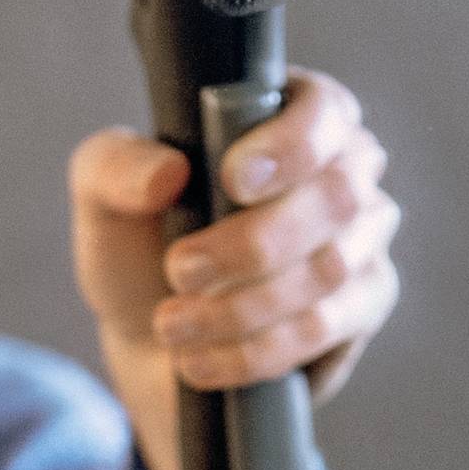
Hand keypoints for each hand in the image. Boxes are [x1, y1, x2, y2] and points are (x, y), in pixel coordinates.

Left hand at [70, 69, 401, 469]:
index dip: (290, 145)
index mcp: (289, 113)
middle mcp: (344, 167)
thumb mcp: (104, 201)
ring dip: (242, 306)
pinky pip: (328, 327)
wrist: (155, 341)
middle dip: (252, 243)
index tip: (232, 180)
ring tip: (172, 325)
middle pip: (337, 196)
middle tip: (180, 270)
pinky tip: (201, 360)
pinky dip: (256, 350)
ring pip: (331, 268)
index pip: (324, 109)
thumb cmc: (142, 247)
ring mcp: (364, 236)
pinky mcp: (365, 303)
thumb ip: (115, 167)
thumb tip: (167, 172)